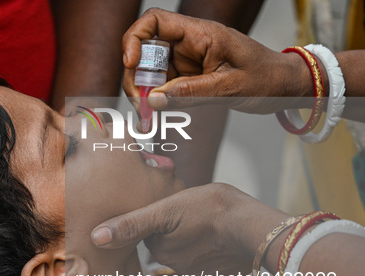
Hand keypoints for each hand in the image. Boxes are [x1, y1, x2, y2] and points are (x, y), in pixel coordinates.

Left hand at [91, 183, 288, 274]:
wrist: (255, 230)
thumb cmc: (210, 211)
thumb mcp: (166, 209)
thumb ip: (130, 224)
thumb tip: (95, 238)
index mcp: (159, 249)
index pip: (147, 231)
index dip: (155, 217)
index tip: (164, 206)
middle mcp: (175, 265)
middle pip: (165, 241)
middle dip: (171, 228)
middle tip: (187, 209)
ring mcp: (198, 270)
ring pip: (185, 248)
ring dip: (190, 236)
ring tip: (204, 219)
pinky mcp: (218, 272)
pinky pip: (205, 256)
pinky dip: (208, 246)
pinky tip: (218, 233)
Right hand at [122, 8, 311, 112]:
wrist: (284, 86)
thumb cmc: (265, 78)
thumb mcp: (229, 88)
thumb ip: (190, 93)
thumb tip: (153, 100)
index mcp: (201, 34)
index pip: (155, 21)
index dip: (135, 39)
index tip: (130, 64)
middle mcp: (189, 43)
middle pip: (146, 50)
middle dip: (136, 76)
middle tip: (141, 103)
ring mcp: (187, 59)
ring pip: (151, 70)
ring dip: (144, 91)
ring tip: (148, 114)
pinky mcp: (188, 75)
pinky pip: (163, 84)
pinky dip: (156, 99)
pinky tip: (157, 113)